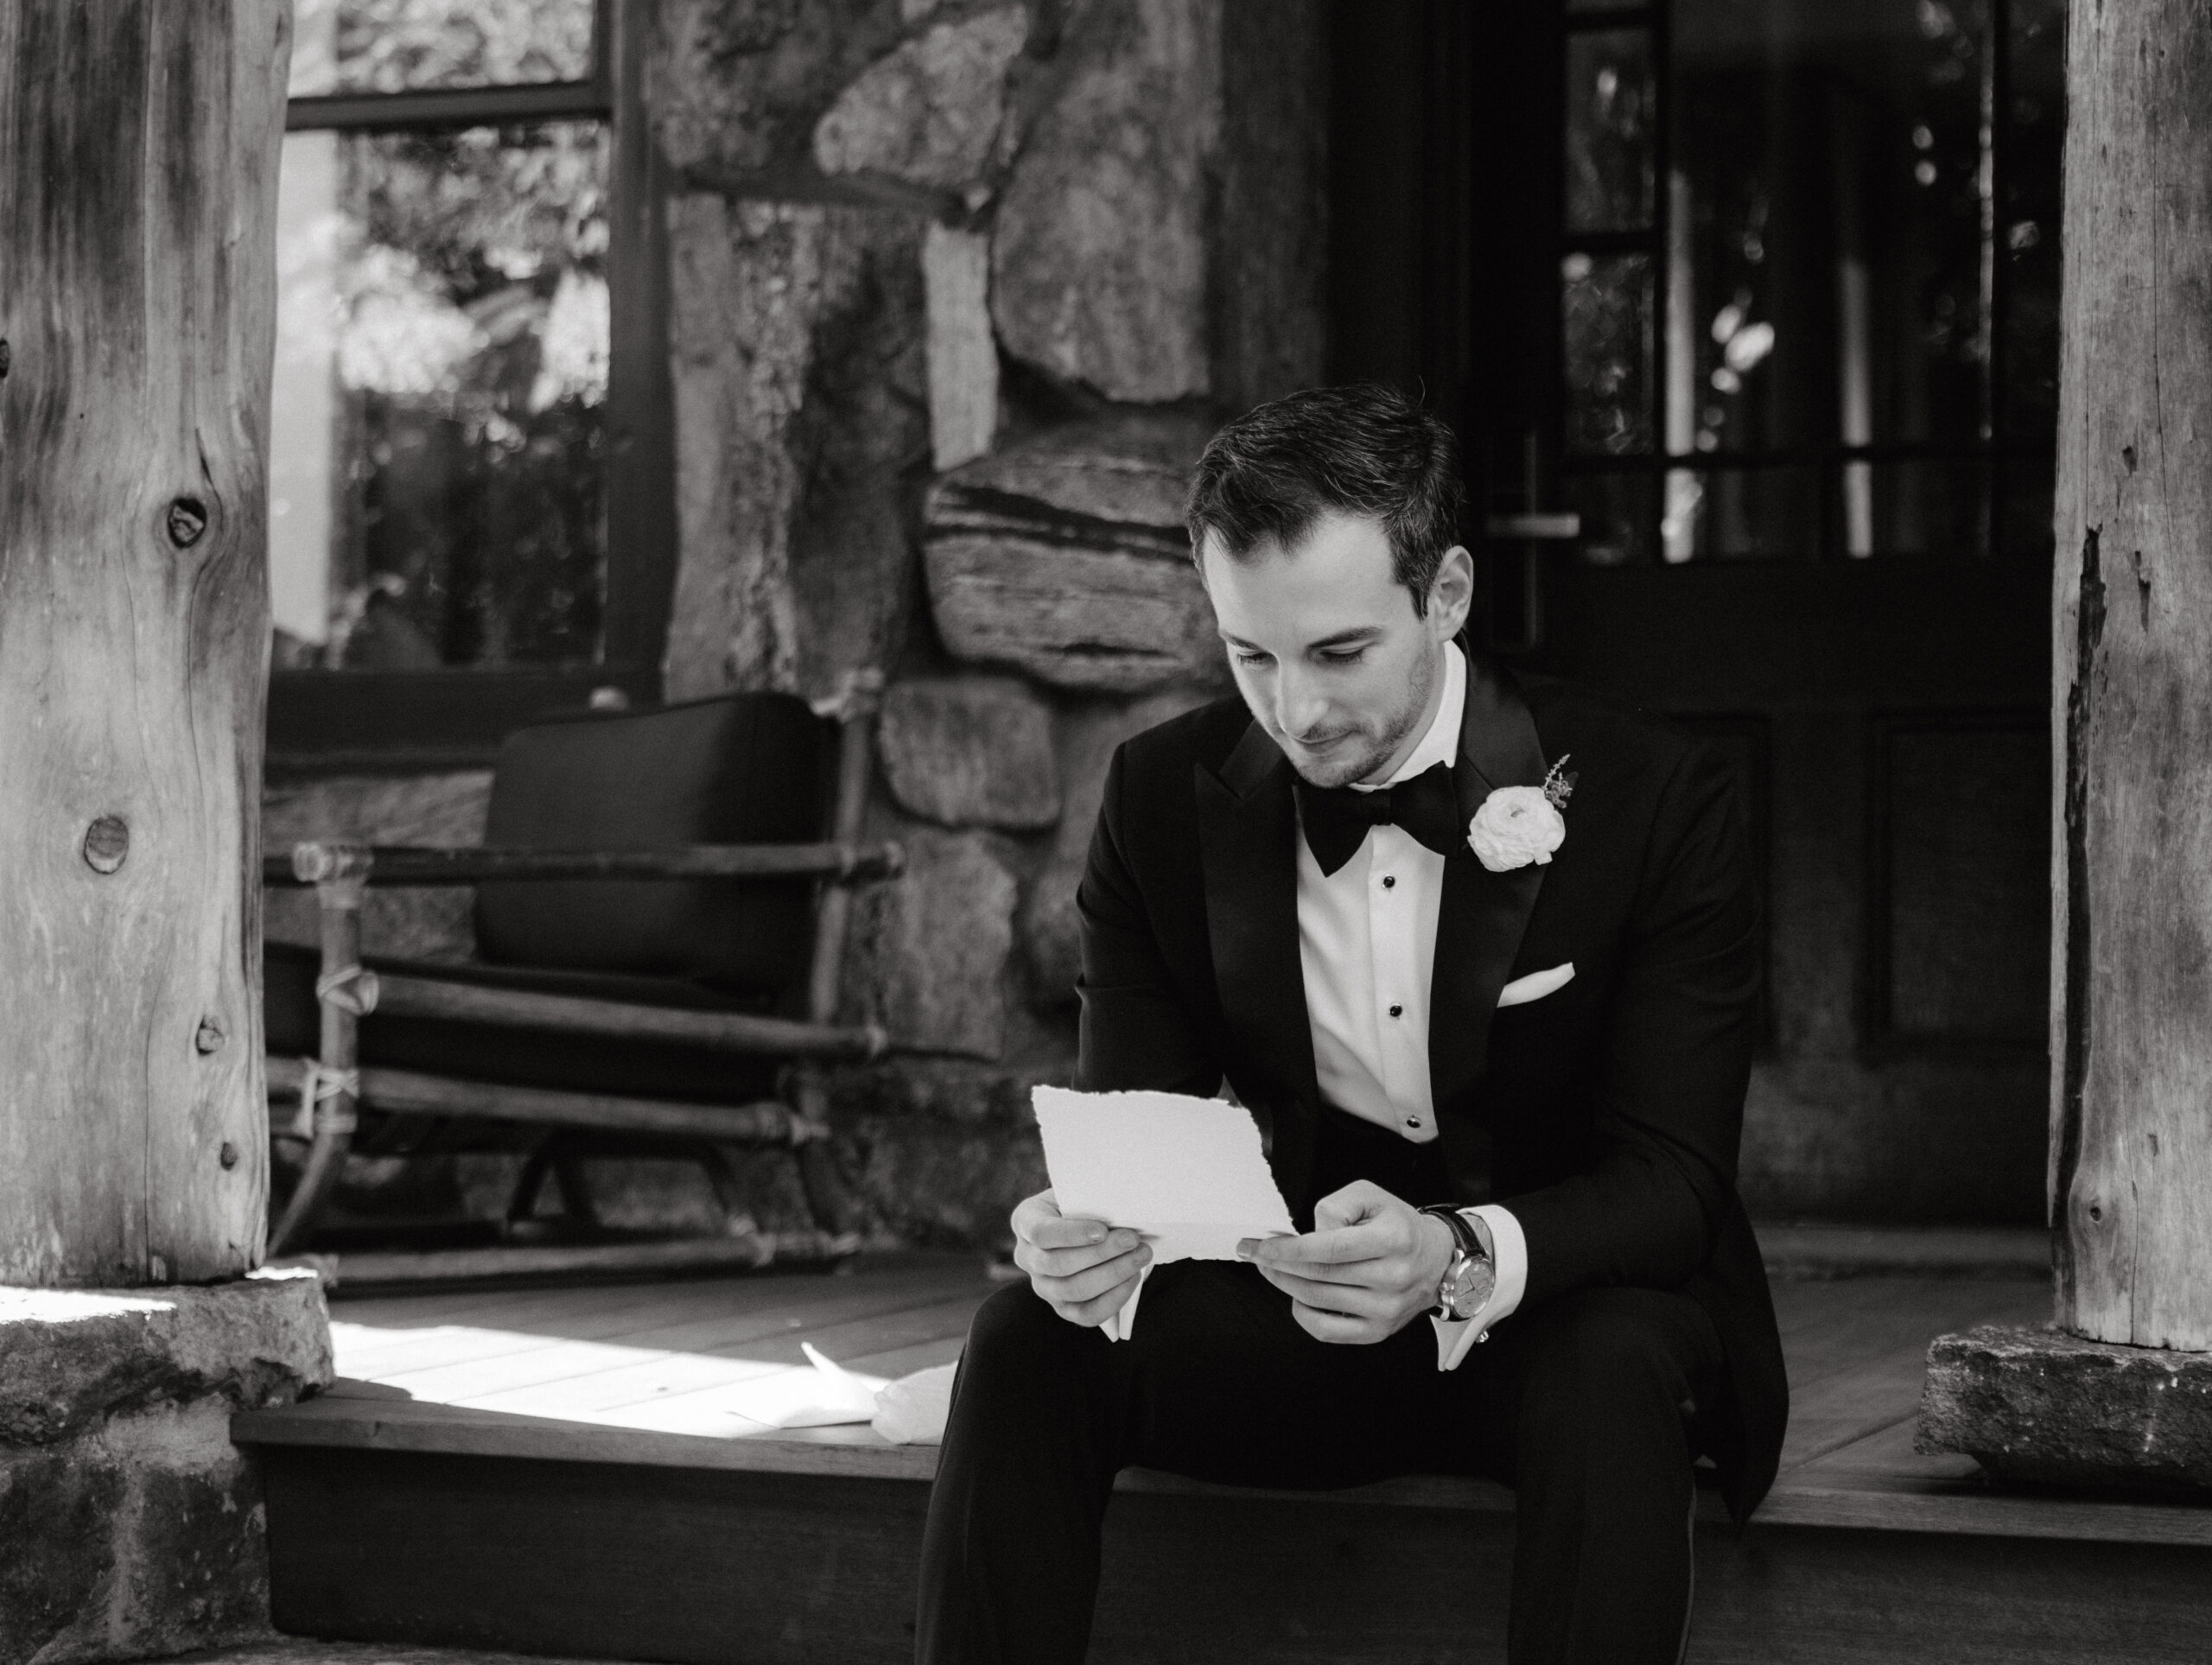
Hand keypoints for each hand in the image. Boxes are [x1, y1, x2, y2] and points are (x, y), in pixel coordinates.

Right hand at [1010, 1188, 1152, 1327]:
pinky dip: (1113, 1298)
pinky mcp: (1062, 1307)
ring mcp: (1042, 1286)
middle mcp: (1027, 1257)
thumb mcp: (1078, 1191)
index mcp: (1025, 1221)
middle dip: (1101, 1254)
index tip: (1103, 1230)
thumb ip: (1089, 1199)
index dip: (1071, 1235)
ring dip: (1113, 1274)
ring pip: (1073, 1290)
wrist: (1085, 1224)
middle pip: (1058, 1264)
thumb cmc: (1082, 1202)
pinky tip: (1133, 1278)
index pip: (1040, 1233)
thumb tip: (1122, 1210)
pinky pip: (1086, 1314)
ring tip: (1140, 1256)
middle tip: (1133, 1240)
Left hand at [1238, 1180, 1453, 1344]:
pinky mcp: (1378, 1332)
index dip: (1289, 1249)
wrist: (1436, 1260)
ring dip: (1284, 1284)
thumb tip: (1308, 1235)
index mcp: (1392, 1240)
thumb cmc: (1398, 1226)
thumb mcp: (1370, 1196)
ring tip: (1271, 1269)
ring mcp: (1385, 1310)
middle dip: (1277, 1264)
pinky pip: (1327, 1330)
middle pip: (1319, 1275)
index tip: (1261, 1246)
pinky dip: (1302, 1313)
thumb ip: (1335, 1207)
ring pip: (1317, 1301)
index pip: (1329, 1248)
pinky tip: (1296, 1295)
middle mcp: (1392, 1278)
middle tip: (1253, 1254)